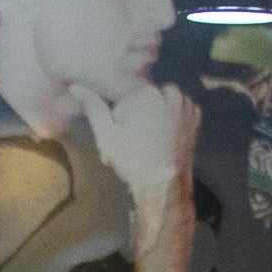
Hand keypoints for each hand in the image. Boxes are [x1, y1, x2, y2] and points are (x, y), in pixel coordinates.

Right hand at [85, 80, 200, 239]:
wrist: (165, 185)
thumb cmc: (134, 161)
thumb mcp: (106, 135)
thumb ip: (93, 107)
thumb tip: (76, 86)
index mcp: (146, 92)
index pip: (124, 96)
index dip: (119, 116)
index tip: (123, 135)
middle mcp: (169, 91)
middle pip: (143, 98)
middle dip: (136, 114)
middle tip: (135, 141)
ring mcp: (185, 103)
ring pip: (160, 102)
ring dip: (153, 116)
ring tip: (149, 141)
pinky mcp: (195, 115)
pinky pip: (176, 110)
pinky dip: (169, 119)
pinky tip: (164, 138)